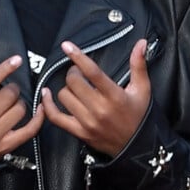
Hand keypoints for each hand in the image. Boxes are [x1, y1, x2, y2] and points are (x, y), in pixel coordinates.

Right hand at [0, 47, 43, 164]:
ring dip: (20, 104)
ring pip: (20, 109)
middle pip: (9, 95)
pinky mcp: (6, 147)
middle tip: (8, 92)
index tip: (17, 60)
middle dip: (12, 89)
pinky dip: (39, 117)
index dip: (4, 69)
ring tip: (11, 105)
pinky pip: (30, 129)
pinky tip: (41, 107)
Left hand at [42, 39, 150, 157]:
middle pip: (74, 82)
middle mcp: (99, 109)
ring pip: (64, 96)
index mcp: (115, 96)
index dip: (78, 57)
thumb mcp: (143, 88)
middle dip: (73, 72)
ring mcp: (87, 122)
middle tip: (79, 72)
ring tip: (75, 86)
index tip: (67, 46)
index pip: (93, 72)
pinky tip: (47, 94)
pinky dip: (48, 105)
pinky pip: (56, 117)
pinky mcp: (79, 132)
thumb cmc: (138, 115)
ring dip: (67, 87)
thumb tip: (141, 43)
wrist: (135, 146)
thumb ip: (139, 64)